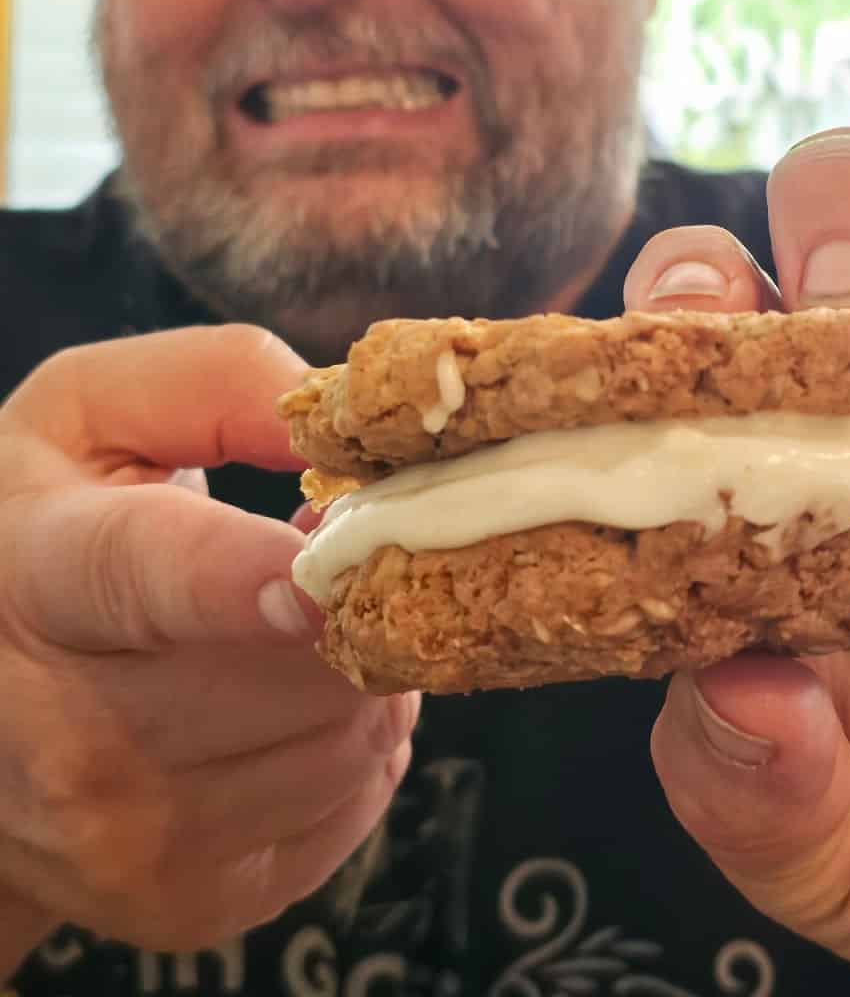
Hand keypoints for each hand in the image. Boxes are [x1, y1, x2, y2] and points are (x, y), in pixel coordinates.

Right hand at [0, 327, 417, 965]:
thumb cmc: (48, 530)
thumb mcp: (95, 412)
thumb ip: (222, 382)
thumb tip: (343, 430)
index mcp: (46, 576)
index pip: (149, 579)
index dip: (246, 578)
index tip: (320, 573)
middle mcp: (73, 732)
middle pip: (300, 673)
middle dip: (357, 603)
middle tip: (335, 563)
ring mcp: (130, 838)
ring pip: (351, 741)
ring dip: (366, 671)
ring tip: (301, 632)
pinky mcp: (193, 903)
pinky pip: (358, 804)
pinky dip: (359, 743)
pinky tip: (293, 700)